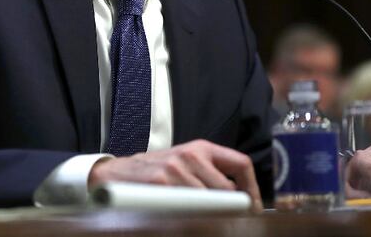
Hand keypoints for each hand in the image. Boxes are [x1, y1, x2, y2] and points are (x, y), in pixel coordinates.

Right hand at [88, 139, 262, 211]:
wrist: (116, 174)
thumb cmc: (154, 172)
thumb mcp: (184, 164)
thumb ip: (210, 175)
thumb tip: (240, 200)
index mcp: (201, 148)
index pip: (241, 163)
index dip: (252, 189)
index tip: (254, 209)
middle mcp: (191, 154)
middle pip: (229, 189)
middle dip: (231, 210)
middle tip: (229, 221)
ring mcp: (176, 168)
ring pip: (211, 201)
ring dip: (209, 216)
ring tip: (197, 217)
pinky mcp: (162, 182)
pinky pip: (188, 207)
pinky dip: (190, 217)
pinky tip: (180, 215)